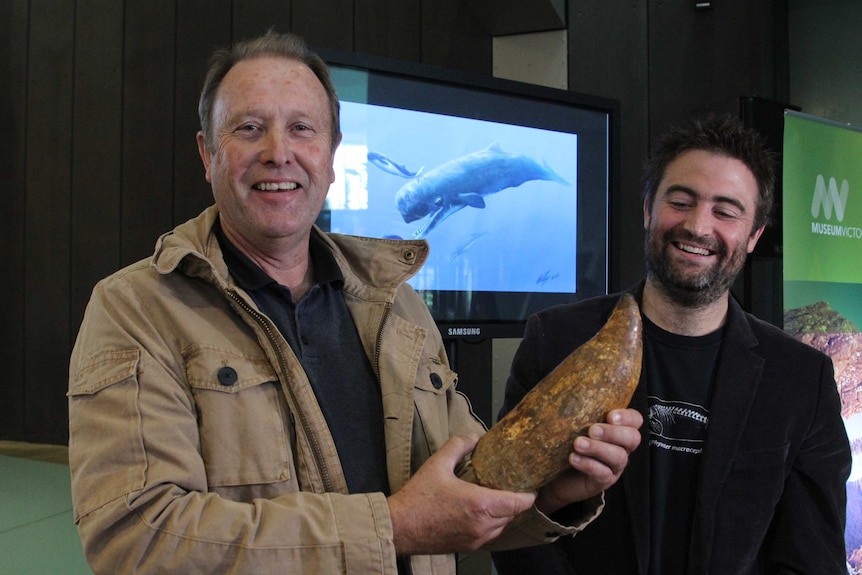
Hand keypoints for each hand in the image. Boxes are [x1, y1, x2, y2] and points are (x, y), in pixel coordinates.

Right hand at [388, 434, 536, 554]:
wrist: (400, 527)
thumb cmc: (418, 497)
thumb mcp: (438, 464)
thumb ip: (459, 446)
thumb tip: (475, 436)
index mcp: (481, 504)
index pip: (519, 503)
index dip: (529, 494)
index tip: (532, 484)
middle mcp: (483, 525)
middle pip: (513, 514)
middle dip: (515, 501)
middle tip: (512, 485)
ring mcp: (477, 539)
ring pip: (502, 526)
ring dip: (504, 513)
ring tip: (497, 496)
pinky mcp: (468, 547)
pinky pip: (490, 535)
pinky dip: (492, 524)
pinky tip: (482, 511)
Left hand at [535, 408, 642, 513]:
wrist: (553, 474)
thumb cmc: (565, 442)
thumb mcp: (573, 423)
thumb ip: (578, 408)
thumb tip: (567, 386)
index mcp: (617, 429)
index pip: (635, 419)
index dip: (627, 417)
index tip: (610, 415)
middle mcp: (621, 447)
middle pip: (632, 438)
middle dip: (613, 433)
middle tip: (592, 430)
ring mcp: (614, 466)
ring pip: (618, 457)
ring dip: (598, 448)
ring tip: (577, 444)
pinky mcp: (603, 481)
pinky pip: (603, 473)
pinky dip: (588, 464)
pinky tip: (573, 458)